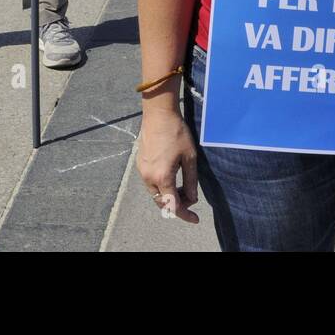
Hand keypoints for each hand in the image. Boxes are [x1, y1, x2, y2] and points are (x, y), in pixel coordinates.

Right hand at [137, 107, 199, 222]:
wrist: (158, 115)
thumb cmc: (177, 133)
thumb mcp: (190, 157)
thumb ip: (191, 181)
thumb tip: (192, 198)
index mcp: (162, 177)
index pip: (173, 205)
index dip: (185, 215)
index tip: (195, 220)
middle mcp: (149, 178)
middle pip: (162, 202)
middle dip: (177, 204)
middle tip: (191, 198)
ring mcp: (142, 171)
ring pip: (155, 193)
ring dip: (168, 195)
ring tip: (183, 187)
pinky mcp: (139, 164)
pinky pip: (150, 182)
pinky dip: (161, 186)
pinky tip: (172, 176)